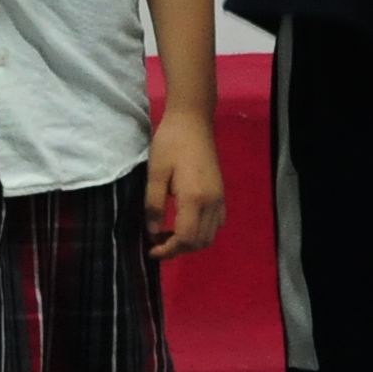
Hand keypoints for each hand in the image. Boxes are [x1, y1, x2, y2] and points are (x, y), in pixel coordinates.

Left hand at [145, 113, 225, 259]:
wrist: (193, 121)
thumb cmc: (170, 143)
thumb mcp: (155, 172)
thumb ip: (153, 204)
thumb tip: (152, 232)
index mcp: (195, 198)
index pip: (186, 238)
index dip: (169, 250)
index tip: (151, 251)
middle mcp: (212, 203)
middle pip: (200, 241)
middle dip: (179, 249)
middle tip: (157, 244)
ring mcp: (220, 198)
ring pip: (210, 235)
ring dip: (190, 242)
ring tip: (168, 235)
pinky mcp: (221, 193)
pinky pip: (216, 223)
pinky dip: (201, 232)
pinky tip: (185, 223)